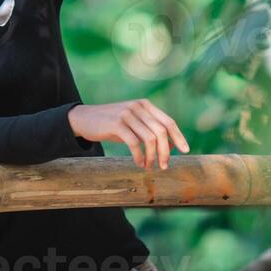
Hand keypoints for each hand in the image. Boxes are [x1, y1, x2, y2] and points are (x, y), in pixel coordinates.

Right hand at [68, 100, 189, 170]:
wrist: (85, 118)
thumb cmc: (112, 124)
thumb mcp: (132, 122)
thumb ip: (149, 128)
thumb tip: (170, 145)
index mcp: (144, 105)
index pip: (168, 121)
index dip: (178, 137)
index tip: (185, 151)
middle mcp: (137, 106)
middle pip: (161, 132)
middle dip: (166, 152)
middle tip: (164, 166)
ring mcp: (127, 114)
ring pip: (149, 139)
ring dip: (153, 156)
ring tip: (150, 166)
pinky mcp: (116, 123)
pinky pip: (134, 143)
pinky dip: (140, 156)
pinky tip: (139, 163)